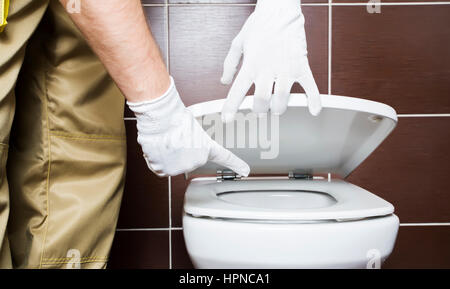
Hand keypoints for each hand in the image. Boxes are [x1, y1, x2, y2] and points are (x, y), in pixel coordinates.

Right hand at [128, 77, 249, 176]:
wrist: (161, 121)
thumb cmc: (174, 118)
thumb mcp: (191, 125)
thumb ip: (192, 139)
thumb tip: (184, 139)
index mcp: (206, 147)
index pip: (225, 157)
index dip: (236, 165)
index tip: (245, 171)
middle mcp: (196, 161)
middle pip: (187, 160)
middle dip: (179, 153)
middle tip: (174, 140)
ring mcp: (181, 168)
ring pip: (172, 165)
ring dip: (167, 156)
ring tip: (166, 142)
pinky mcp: (166, 170)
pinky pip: (160, 168)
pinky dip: (157, 160)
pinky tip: (159, 149)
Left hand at [221, 0, 321, 121]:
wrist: (281, 9)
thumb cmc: (259, 25)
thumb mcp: (238, 43)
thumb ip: (230, 64)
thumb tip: (224, 81)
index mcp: (250, 64)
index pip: (238, 91)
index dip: (231, 107)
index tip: (227, 119)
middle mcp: (268, 69)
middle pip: (262, 101)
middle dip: (260, 110)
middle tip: (260, 111)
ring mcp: (286, 68)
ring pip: (283, 99)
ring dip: (279, 108)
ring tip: (276, 108)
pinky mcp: (301, 66)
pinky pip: (310, 86)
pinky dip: (314, 100)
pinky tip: (314, 111)